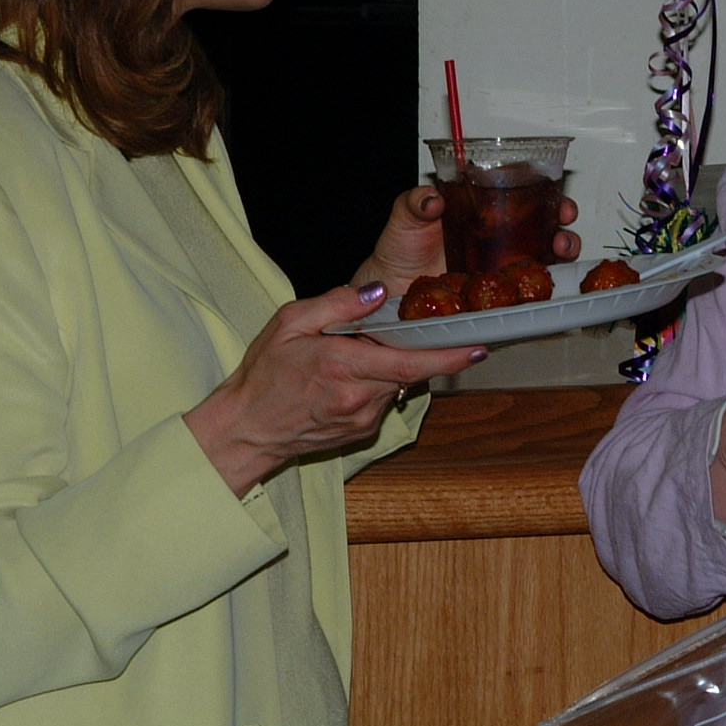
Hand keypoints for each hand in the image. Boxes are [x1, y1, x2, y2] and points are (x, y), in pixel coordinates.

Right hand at [184, 282, 486, 496]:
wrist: (246, 429)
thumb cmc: (264, 372)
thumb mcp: (290, 323)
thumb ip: (337, 303)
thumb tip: (379, 292)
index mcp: (342, 365)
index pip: (410, 363)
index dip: (448, 356)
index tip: (479, 347)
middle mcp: (358, 397)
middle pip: (409, 370)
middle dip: (414, 350)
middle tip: (398, 335)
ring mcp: (362, 420)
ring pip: (396, 384)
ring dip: (389, 367)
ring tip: (352, 357)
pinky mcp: (362, 433)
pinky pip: (383, 400)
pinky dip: (376, 383)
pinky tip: (346, 379)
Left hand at [351, 185, 582, 293]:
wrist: (392, 290)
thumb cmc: (400, 248)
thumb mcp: (406, 216)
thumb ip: (417, 203)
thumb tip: (432, 200)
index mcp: (483, 211)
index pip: (524, 195)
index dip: (547, 192)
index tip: (556, 192)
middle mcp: (499, 239)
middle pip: (545, 226)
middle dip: (564, 222)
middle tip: (564, 221)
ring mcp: (502, 269)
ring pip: (545, 258)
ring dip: (562, 251)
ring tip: (561, 250)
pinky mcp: (498, 298)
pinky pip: (528, 293)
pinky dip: (543, 291)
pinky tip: (545, 286)